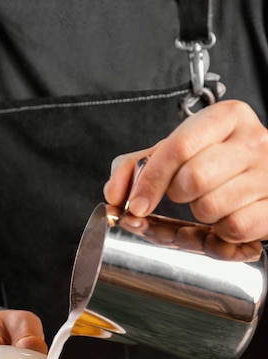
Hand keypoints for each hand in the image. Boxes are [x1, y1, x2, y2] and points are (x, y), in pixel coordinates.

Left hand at [104, 100, 267, 242]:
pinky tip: (225, 218)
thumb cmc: (218, 164)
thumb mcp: (177, 152)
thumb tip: (114, 194)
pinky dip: (220, 232)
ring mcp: (267, 174)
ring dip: (200, 214)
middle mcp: (252, 141)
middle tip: (184, 195)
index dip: (150, 181)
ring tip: (210, 202)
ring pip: (211, 207)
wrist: (267, 176)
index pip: (178, 148)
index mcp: (226, 117)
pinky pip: (233, 229)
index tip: (137, 204)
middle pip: (193, 179)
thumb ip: (137, 167)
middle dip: (178, 195)